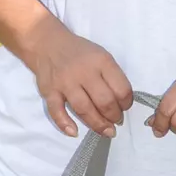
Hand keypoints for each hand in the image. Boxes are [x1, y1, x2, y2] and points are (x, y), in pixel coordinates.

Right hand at [27, 20, 133, 138]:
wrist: (48, 43)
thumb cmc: (80, 52)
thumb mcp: (101, 55)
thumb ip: (111, 75)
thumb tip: (121, 101)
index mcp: (101, 61)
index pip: (120, 87)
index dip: (127, 102)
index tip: (125, 107)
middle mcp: (84, 72)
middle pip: (104, 101)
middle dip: (114, 116)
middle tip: (117, 122)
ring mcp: (65, 83)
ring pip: (84, 109)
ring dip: (97, 124)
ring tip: (106, 131)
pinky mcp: (49, 91)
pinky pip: (57, 112)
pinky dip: (65, 124)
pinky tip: (75, 132)